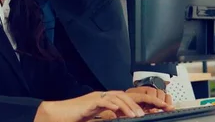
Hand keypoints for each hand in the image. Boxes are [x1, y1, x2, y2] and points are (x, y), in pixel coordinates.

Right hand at [34, 91, 173, 121]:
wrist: (57, 114)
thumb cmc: (75, 117)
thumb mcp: (97, 117)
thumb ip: (110, 117)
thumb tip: (122, 119)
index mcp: (107, 99)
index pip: (128, 98)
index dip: (144, 102)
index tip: (157, 108)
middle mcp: (104, 96)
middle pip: (127, 95)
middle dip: (144, 101)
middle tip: (157, 109)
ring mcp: (97, 97)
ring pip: (119, 97)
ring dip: (130, 107)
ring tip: (139, 116)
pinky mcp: (90, 102)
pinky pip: (106, 101)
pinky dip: (116, 106)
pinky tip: (124, 114)